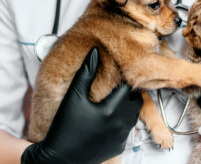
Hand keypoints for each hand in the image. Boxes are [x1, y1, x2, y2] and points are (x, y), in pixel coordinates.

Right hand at [21, 48, 142, 163]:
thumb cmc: (65, 125)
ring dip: (127, 107)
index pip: (128, 87)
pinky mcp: (119, 146)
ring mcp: (121, 136)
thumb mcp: (73, 96)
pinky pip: (127, 129)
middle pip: (135, 101)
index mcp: (112, 109)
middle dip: (129, 93)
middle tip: (118, 88)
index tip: (119, 75)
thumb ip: (86, 72)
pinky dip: (122, 122)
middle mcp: (121, 123)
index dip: (124, 79)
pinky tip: (109, 119)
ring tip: (114, 101)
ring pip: (133, 115)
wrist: (60, 157)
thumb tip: (95, 52)